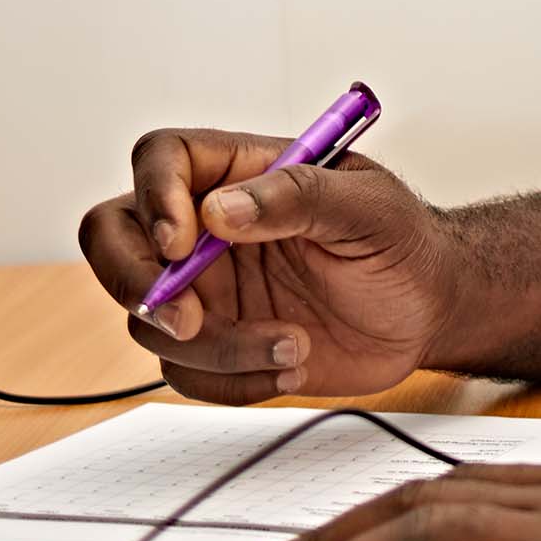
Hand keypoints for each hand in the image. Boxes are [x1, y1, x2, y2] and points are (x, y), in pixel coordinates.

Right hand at [79, 129, 459, 401]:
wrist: (427, 311)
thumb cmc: (402, 242)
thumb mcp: (367, 207)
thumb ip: (296, 197)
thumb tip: (219, 210)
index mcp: (237, 172)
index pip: (159, 158)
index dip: (153, 196)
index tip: (184, 242)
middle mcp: (205, 227)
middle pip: (112, 237)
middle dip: (134, 284)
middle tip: (189, 320)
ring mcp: (205, 288)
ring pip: (148, 320)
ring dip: (216, 346)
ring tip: (296, 342)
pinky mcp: (217, 344)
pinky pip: (184, 373)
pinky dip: (233, 381)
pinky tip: (293, 363)